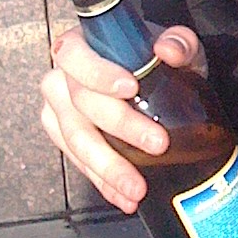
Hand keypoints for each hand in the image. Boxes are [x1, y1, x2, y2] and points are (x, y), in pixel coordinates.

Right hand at [39, 24, 207, 213]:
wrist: (153, 83)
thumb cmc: (155, 60)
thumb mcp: (176, 45)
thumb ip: (179, 42)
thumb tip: (168, 50)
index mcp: (81, 46)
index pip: (76, 56)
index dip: (99, 73)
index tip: (130, 88)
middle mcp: (62, 78)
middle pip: (81, 105)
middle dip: (120, 128)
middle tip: (157, 144)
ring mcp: (59, 111)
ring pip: (75, 141)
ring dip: (107, 167)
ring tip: (136, 186)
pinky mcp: (63, 139)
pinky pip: (79, 163)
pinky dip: (103, 183)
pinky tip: (123, 196)